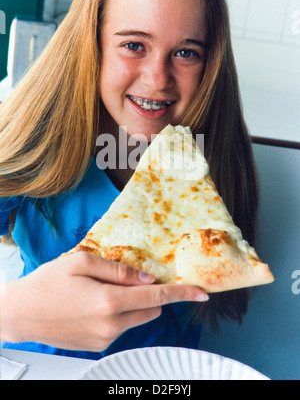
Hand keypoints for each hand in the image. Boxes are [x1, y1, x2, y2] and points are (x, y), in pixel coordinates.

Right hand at [0, 252, 207, 351]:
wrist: (20, 313)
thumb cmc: (47, 284)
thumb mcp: (82, 263)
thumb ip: (119, 270)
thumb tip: (146, 276)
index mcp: (109, 301)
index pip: (156, 296)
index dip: (182, 293)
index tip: (201, 292)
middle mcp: (110, 325)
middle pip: (150, 308)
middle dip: (149, 293)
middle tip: (128, 278)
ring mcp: (104, 339)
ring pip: (136, 318)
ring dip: (132, 303)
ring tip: (102, 290)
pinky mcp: (98, 345)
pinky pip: (120, 327)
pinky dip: (118, 314)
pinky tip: (93, 303)